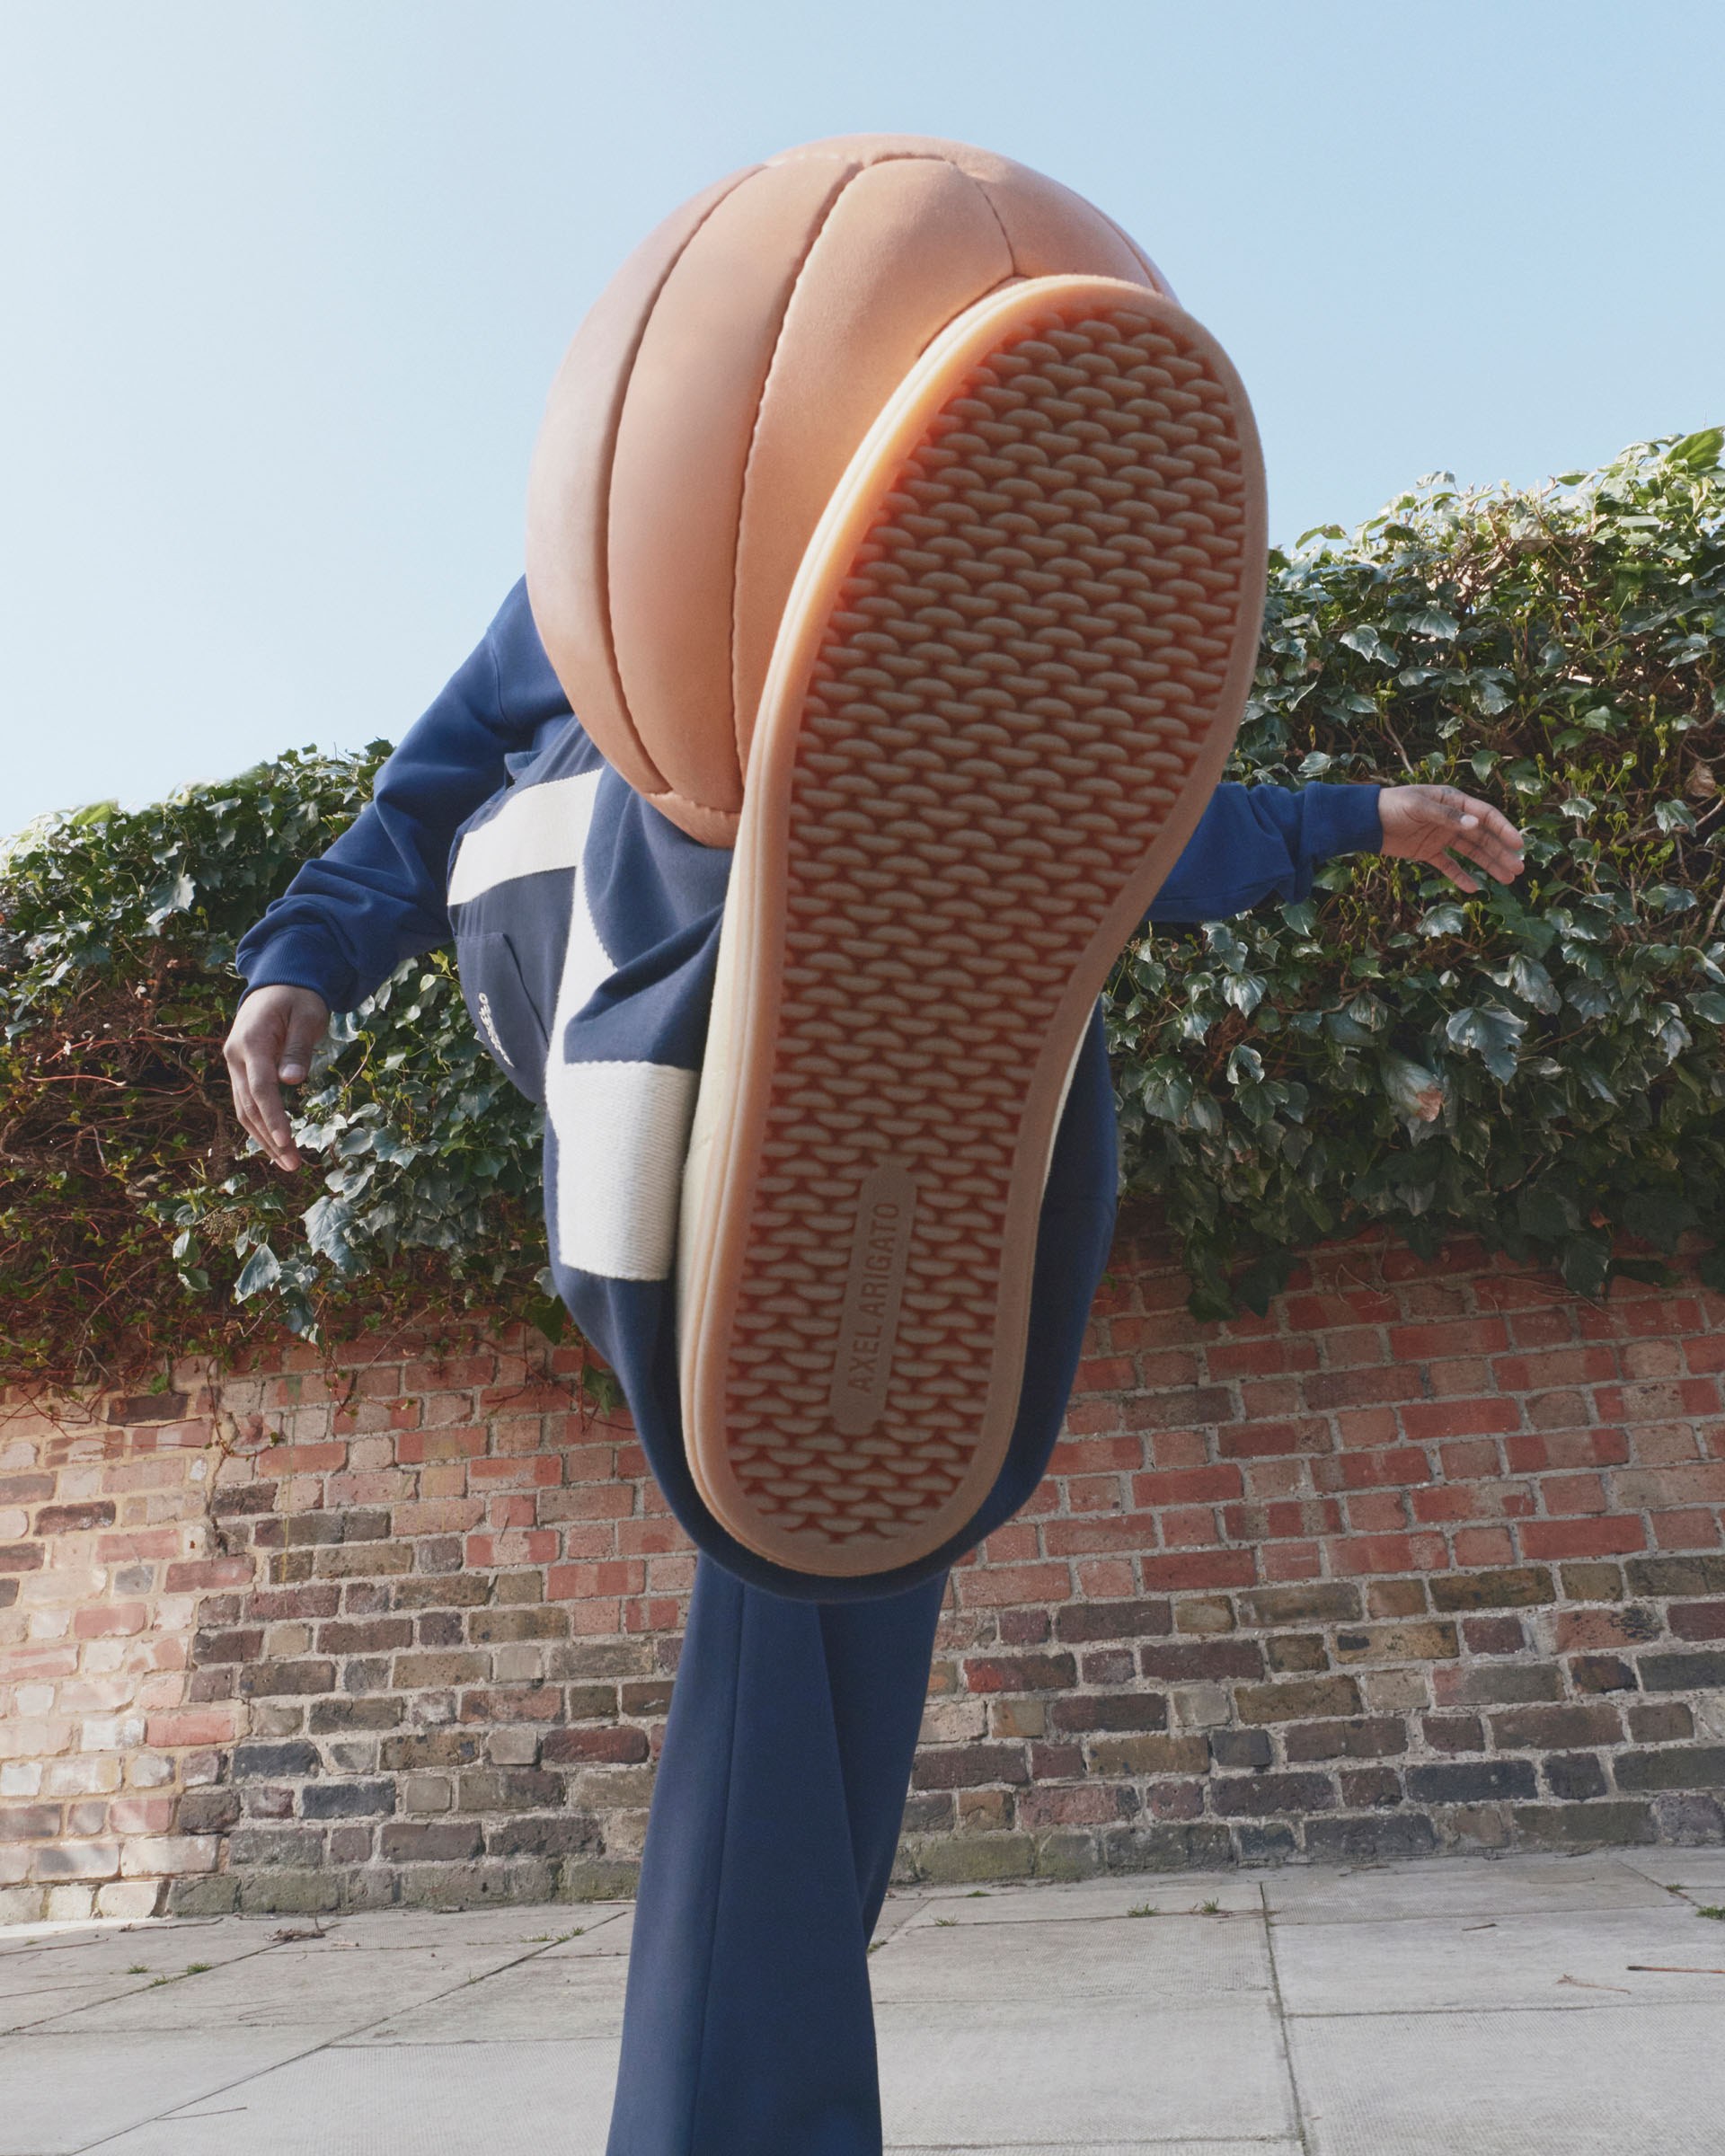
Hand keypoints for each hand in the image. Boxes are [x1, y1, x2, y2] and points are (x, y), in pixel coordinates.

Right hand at [222, 984, 330, 1170]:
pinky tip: (275, 1144)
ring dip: (264, 1137)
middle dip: (271, 1137)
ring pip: (244, 1108)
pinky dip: (260, 1124)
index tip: (287, 1142)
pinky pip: (248, 1101)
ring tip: (287, 1163)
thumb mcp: (307, 1016)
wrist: (277, 981)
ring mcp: (235, 1063)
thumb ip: (299, 1048)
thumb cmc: (297, 996)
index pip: (261, 1087)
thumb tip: (292, 1081)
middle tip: (293, 1165)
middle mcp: (236, 1055)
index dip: (273, 1117)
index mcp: (251, 1041)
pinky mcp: (242, 1069)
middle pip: (249, 1105)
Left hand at [1376, 784, 1525, 894]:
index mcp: (1454, 801)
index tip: (1518, 845)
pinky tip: (1473, 889)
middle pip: (1483, 837)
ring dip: (1488, 865)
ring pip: (1471, 852)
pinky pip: (1448, 865)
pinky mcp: (1428, 852)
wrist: (1365, 820)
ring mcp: (1441, 836)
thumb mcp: (1418, 807)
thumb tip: (1475, 825)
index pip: (1486, 816)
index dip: (1503, 829)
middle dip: (1501, 853)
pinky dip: (1460, 876)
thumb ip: (1446, 816)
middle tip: (1519, 869)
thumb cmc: (1392, 806)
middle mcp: (1452, 819)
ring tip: (1507, 879)